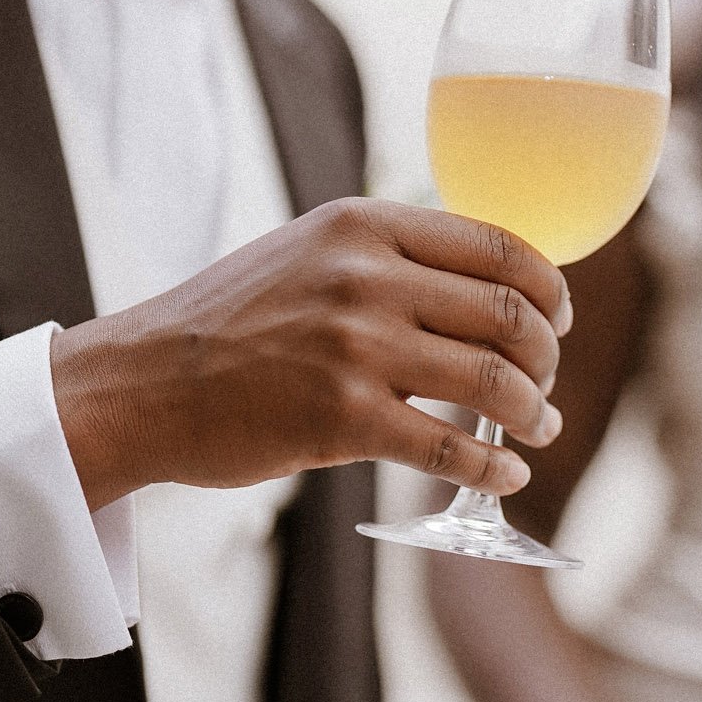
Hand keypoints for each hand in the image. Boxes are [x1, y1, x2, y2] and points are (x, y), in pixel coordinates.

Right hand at [50, 199, 571, 508]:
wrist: (144, 380)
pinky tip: (506, 475)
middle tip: (545, 384)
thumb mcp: (309, 250)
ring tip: (537, 429)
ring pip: (493, 382)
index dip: (548, 289)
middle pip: (508, 314)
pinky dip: (493, 467)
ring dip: (532, 413)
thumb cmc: (231, 320)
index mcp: (365, 225)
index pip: (500, 246)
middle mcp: (367, 278)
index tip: (556, 320)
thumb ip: (388, 254)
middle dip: (546, 357)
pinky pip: (450, 448)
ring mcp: (357, 348)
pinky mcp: (343, 419)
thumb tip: (483, 280)